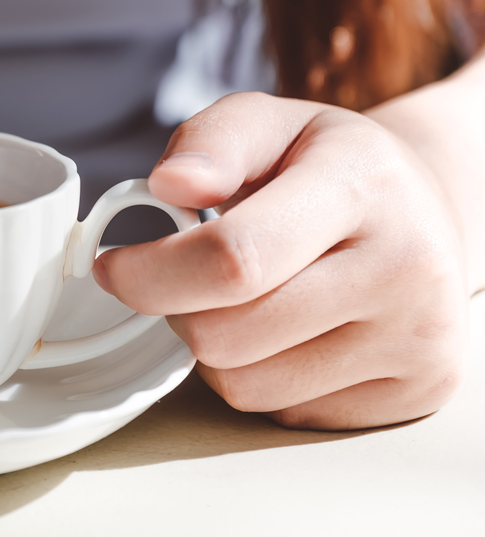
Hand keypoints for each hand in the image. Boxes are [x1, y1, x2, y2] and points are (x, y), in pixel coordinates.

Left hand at [93, 92, 468, 429]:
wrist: (425, 212)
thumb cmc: (327, 166)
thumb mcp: (268, 123)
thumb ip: (210, 142)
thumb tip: (168, 185)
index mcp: (361, 185)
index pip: (234, 258)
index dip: (151, 273)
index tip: (112, 267)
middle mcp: (406, 267)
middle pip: (227, 335)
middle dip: (179, 309)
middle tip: (189, 277)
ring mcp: (417, 338)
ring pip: (246, 385)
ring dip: (216, 349)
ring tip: (246, 298)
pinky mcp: (416, 392)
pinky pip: (285, 412)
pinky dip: (261, 377)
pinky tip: (287, 331)